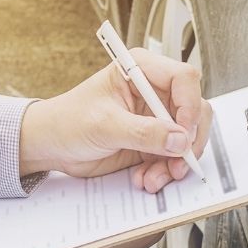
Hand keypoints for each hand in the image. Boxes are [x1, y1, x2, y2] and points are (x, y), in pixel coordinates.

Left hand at [19, 48, 211, 192]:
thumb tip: (179, 139)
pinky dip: (165, 171)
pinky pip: (174, 156)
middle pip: (195, 110)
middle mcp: (154, 91)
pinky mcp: (154, 141)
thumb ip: (144, 132)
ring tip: (154, 178)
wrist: (52, 146)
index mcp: (141, 70)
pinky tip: (146, 178)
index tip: (182, 134)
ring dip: (175, 162)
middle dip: (188, 141)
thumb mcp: (105, 125)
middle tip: (177, 163)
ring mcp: (156, 117)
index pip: (184, 79)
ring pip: (188, 137)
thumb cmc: (68, 121)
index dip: (189, 106)